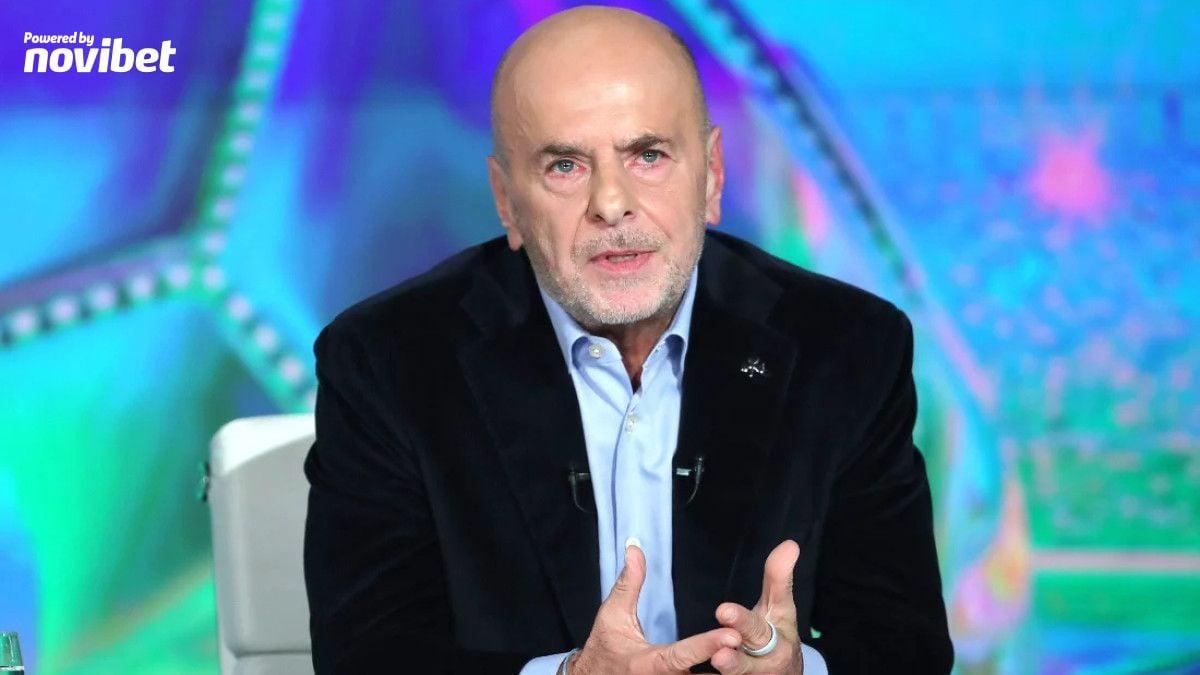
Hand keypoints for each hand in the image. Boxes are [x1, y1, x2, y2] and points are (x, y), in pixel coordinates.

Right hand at [572, 543, 742, 673]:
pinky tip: (741, 665)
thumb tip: (635, 549)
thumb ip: (628, 584)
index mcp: (649, 664)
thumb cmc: (604, 648)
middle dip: (729, 662)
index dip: (707, 645)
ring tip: (756, 656)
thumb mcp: (612, 615)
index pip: (682, 655)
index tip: (732, 634)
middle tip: (755, 645)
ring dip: (729, 672)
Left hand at [709, 540, 803, 674]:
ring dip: (727, 674)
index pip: (757, 629)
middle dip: (734, 659)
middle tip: (718, 654)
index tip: (723, 611)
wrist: (782, 674)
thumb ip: (778, 578)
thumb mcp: (779, 607)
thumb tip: (790, 544)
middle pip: (747, 663)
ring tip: (715, 663)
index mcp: (775, 640)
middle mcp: (764, 665)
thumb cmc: (777, 634)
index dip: (741, 621)